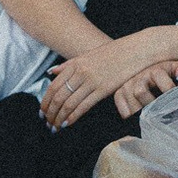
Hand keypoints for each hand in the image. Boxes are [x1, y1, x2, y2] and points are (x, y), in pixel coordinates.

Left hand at [40, 31, 173, 128]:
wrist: (135, 50)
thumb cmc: (112, 53)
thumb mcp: (87, 55)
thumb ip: (68, 65)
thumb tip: (51, 73)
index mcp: (75, 64)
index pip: (53, 87)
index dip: (45, 102)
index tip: (42, 112)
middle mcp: (81, 73)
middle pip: (59, 97)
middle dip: (50, 113)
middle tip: (47, 123)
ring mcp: (92, 81)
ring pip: (69, 104)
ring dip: (60, 118)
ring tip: (55, 127)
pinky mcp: (103, 90)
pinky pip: (84, 106)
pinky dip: (73, 116)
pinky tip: (68, 123)